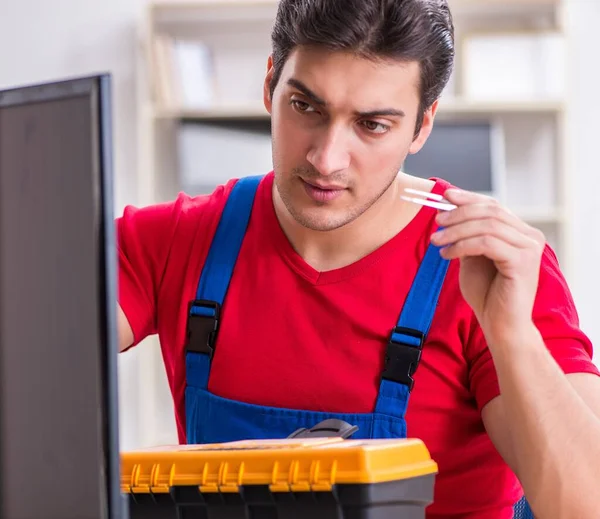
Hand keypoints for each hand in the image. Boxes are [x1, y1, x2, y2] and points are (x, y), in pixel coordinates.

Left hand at [429, 189, 545, 343]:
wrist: (501, 326)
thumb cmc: (487, 294)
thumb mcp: (473, 258)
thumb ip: (468, 236)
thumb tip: (449, 212)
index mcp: (520, 232)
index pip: (494, 206)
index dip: (469, 198)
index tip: (445, 196)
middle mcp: (530, 236)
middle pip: (490, 211)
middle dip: (458, 214)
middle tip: (436, 222)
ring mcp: (530, 248)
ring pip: (486, 225)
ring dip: (456, 231)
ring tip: (436, 241)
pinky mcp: (523, 261)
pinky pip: (486, 243)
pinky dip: (462, 245)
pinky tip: (447, 255)